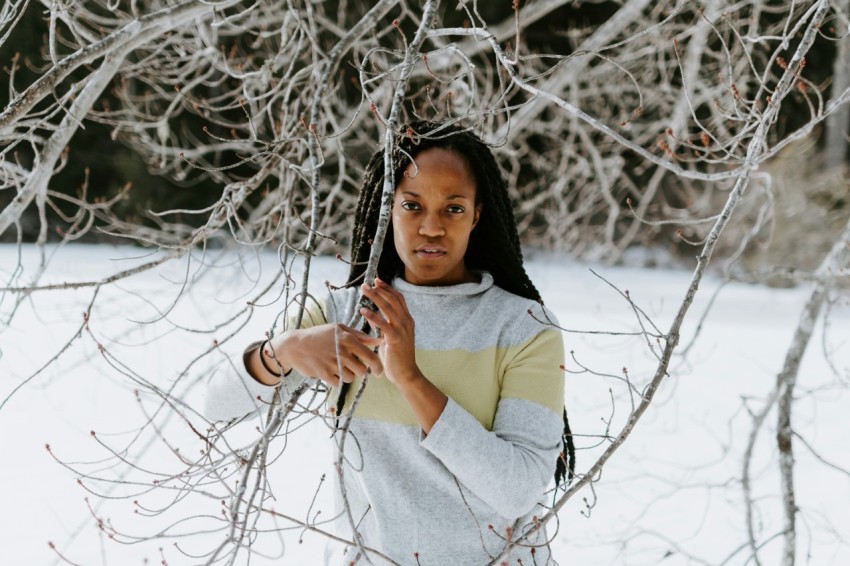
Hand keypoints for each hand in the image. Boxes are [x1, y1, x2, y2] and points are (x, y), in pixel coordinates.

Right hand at [265, 323, 382, 387]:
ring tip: (339, 366)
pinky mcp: (323, 374)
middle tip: (353, 366)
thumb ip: (360, 336)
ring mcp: (332, 363)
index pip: (370, 357)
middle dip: (360, 370)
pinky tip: (331, 371)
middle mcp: (342, 352)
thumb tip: (379, 340)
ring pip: (351, 377)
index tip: (379, 372)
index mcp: (348, 339)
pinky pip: (338, 382)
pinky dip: (336, 379)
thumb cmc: (319, 335)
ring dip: (348, 374)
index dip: (378, 366)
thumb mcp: (339, 329)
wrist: (294, 345)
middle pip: (362, 370)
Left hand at [359, 278, 419, 385]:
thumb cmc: (397, 357)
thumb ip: (382, 326)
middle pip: (393, 299)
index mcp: (407, 320)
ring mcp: (402, 329)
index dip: (388, 289)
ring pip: (388, 307)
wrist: (406, 374)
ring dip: (375, 297)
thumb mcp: (389, 338)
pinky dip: (372, 316)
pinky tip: (363, 311)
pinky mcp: (396, 338)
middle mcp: (407, 322)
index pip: (399, 299)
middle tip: (367, 283)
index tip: (377, 281)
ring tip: (364, 290)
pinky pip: (383, 324)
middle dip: (379, 289)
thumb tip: (372, 316)